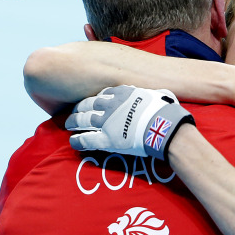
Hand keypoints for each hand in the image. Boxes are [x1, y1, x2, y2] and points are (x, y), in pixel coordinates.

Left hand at [67, 86, 194, 159]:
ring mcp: (106, 122)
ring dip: (74, 122)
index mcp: (121, 93)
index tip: (93, 102)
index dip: (95, 99)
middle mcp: (110, 105)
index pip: (102, 94)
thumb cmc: (165, 111)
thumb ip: (152, 95)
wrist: (164, 126)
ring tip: (69, 124)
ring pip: (83, 120)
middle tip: (74, 112)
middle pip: (88, 105)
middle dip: (79, 108)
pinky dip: (77, 140)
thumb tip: (163, 95)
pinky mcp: (106, 139)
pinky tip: (73, 141)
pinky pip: (86, 139)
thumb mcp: (159, 95)